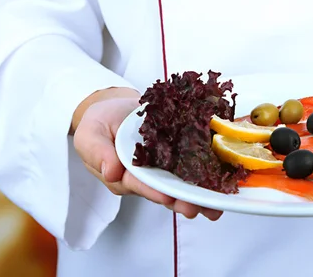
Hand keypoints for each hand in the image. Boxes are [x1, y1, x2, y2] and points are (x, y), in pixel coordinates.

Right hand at [73, 88, 222, 220]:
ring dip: (199, 195)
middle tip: (198, 207)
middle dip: (182, 200)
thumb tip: (110, 172)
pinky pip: (192, 164)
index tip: (167, 197)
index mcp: (124, 175)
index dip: (154, 191)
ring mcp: (163, 168)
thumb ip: (97, 152)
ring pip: (182, 184)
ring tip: (216, 204)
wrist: (116, 105)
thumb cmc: (100, 121)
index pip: (139, 185)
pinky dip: (208, 171)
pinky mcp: (177, 155)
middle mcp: (146, 176)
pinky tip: (223, 179)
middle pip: (165, 191)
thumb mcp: (90, 134)